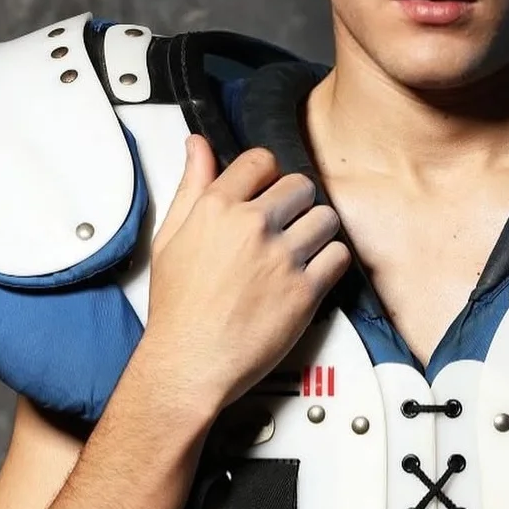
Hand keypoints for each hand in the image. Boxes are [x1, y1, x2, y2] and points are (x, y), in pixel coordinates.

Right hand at [142, 135, 349, 415]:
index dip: (269, 174)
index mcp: (217, 209)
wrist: (190, 363)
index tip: (269, 190)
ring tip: (302, 250)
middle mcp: (252, 227)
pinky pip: (338, 256)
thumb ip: (190, 187)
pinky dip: (331, 262)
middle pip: (300, 186)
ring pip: (326, 218)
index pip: (260, 160)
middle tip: (288, 225)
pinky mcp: (305, 291)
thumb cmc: (178, 310)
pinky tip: (313, 272)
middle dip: (297, 202)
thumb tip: (198, 146)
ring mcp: (282, 259)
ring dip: (319, 231)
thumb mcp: (170, 238)